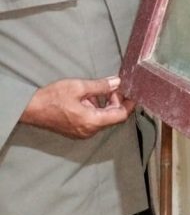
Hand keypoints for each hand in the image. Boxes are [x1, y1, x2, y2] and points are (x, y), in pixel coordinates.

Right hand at [19, 76, 134, 139]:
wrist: (31, 109)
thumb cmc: (53, 98)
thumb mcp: (79, 87)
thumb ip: (101, 86)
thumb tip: (118, 82)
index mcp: (92, 121)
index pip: (120, 116)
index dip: (129, 104)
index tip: (133, 93)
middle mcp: (89, 131)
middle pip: (112, 117)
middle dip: (116, 101)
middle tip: (113, 86)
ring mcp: (82, 132)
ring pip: (103, 118)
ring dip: (105, 104)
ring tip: (100, 89)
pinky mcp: (76, 131)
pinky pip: (93, 120)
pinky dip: (96, 109)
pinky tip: (89, 97)